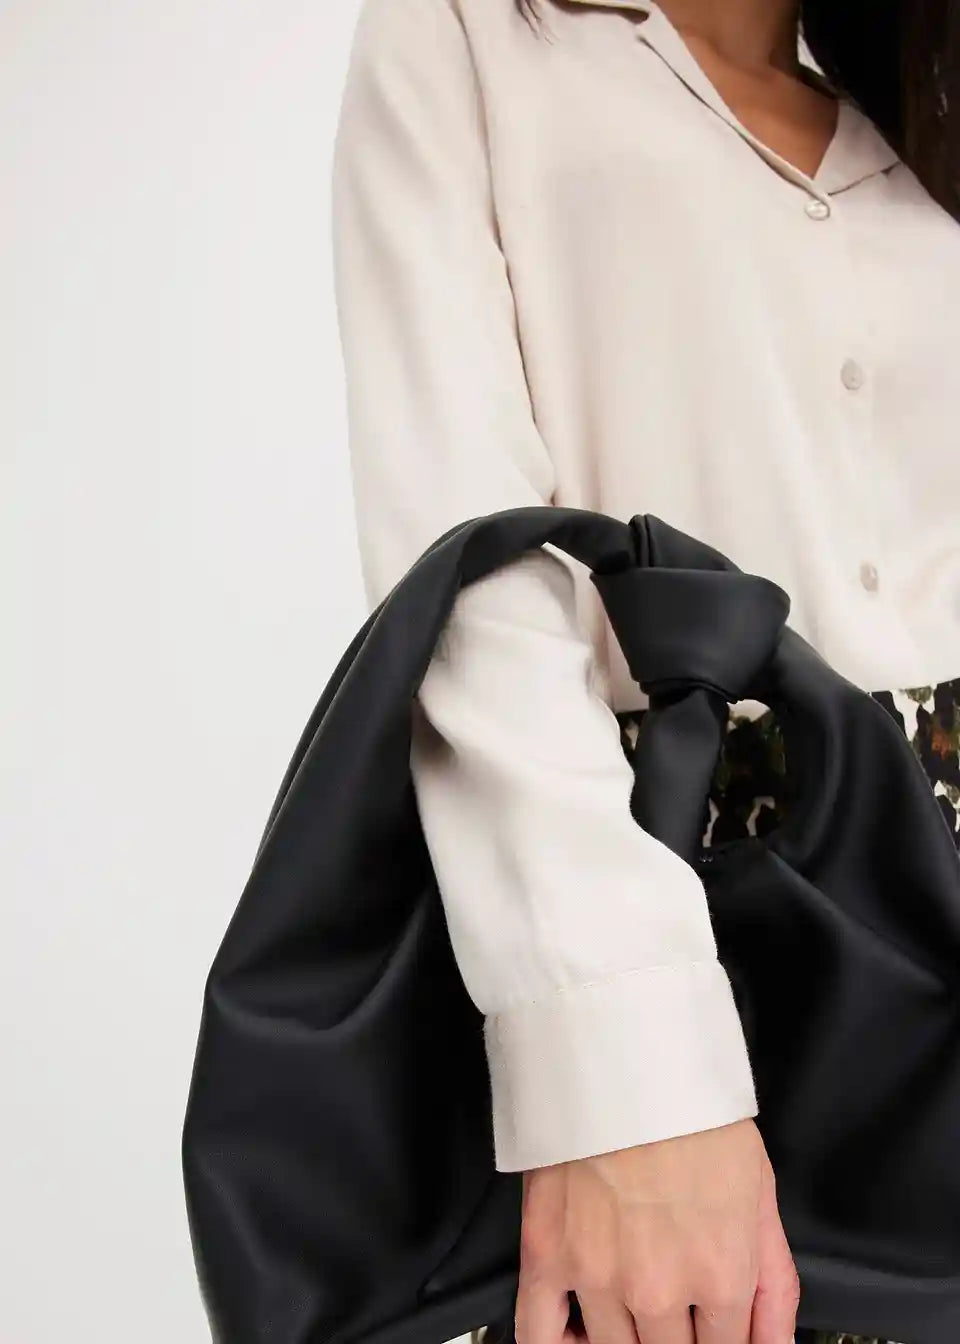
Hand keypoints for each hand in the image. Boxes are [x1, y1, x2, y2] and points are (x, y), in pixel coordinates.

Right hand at [514, 1118, 798, 1343]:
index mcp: (721, 1275)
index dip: (722, 1340)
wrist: (625, 1054)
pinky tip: (575, 1337)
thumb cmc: (692, 1109)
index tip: (712, 1326)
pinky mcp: (546, 1254)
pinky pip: (538, 1334)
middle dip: (679, 1336)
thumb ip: (775, 1285)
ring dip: (627, 1339)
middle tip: (675, 1306)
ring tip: (633, 1309)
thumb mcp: (760, 1192)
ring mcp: (598, 1277)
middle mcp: (660, 1290)